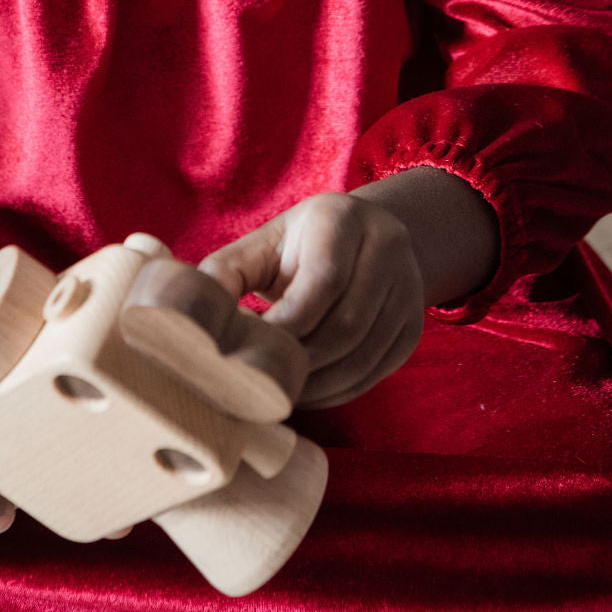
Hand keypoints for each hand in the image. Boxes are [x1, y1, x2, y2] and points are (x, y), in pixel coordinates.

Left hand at [198, 192, 424, 408]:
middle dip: (302, 361)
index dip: (288, 324)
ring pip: (363, 355)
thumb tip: (197, 315)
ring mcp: (408, 288)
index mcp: (343, 218)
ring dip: (318, 384)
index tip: (253, 350)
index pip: (324, 280)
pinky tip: (307, 392)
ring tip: (278, 392)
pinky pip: (376, 372)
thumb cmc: (298, 245)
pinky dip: (338, 391)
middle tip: (262, 381)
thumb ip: (226, 272)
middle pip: (347, 324)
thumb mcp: (263, 243)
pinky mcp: (413, 326)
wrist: (363, 238)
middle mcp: (387, 247)